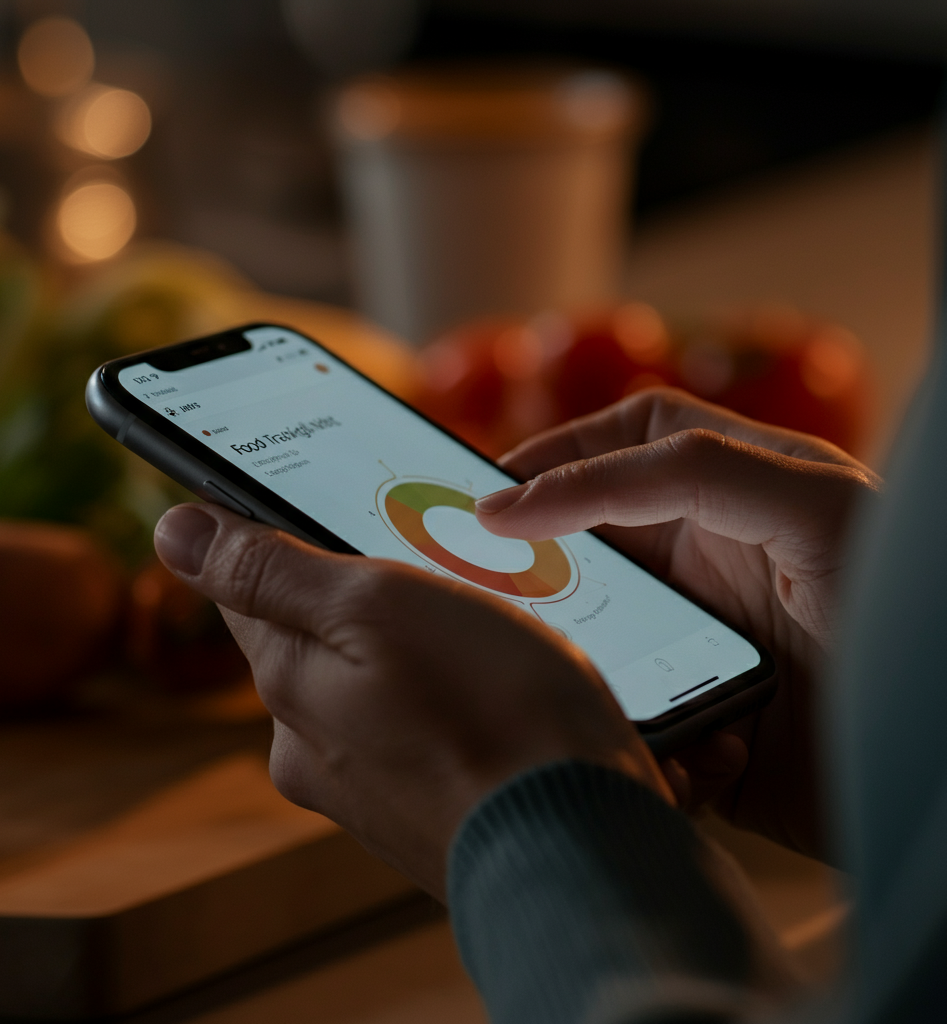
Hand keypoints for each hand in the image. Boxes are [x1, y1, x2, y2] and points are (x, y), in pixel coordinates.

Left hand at [154, 503, 669, 897]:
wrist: (580, 847)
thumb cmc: (490, 709)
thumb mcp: (375, 606)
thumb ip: (271, 570)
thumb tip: (171, 533)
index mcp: (288, 685)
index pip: (247, 587)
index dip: (275, 534)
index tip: (319, 502)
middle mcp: (310, 748)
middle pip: (312, 636)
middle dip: (358, 594)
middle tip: (429, 563)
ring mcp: (368, 790)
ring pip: (369, 683)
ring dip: (408, 648)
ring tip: (477, 629)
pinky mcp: (424, 813)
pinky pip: (415, 730)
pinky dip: (442, 699)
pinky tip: (493, 693)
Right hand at [475, 388, 879, 857]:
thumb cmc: (901, 602)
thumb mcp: (802, 503)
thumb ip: (678, 472)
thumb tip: (529, 499)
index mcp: (736, 497)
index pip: (633, 442)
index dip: (560, 450)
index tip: (493, 487)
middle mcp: (712, 568)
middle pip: (593, 544)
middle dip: (535, 560)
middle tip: (471, 573)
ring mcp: (703, 650)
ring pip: (594, 644)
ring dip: (567, 661)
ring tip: (525, 664)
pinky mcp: (705, 734)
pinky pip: (628, 730)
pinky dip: (619, 738)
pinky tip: (627, 744)